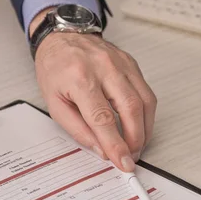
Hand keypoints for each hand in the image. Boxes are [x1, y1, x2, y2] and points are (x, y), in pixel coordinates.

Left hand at [30, 9, 156, 172]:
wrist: (62, 37)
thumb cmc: (55, 68)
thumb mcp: (54, 103)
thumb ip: (77, 129)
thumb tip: (101, 150)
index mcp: (80, 78)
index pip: (102, 119)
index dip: (115, 144)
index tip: (123, 162)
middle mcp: (104, 68)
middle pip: (130, 109)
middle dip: (135, 139)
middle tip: (131, 157)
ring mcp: (121, 64)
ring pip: (144, 101)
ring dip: (144, 129)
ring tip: (136, 145)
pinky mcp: (131, 63)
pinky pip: (146, 92)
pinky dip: (146, 114)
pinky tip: (139, 126)